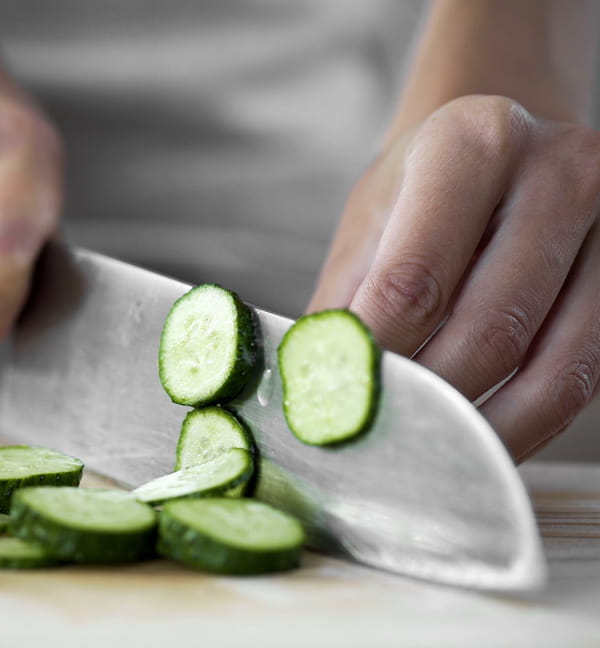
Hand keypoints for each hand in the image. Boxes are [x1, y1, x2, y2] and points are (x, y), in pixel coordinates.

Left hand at [309, 95, 599, 461]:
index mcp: (470, 145)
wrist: (509, 140)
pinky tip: (481, 439)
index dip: (374, 361)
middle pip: (490, 331)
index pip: (414, 282)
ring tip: (431, 457)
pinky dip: (528, 424)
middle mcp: (559, 173)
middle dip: (430, 404)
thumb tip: (314, 399)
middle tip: (382, 444)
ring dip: (486, 431)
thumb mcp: (371, 219)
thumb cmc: (425, 185)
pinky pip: (586, 378)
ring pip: (556, 370)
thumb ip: (345, 303)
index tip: (341, 408)